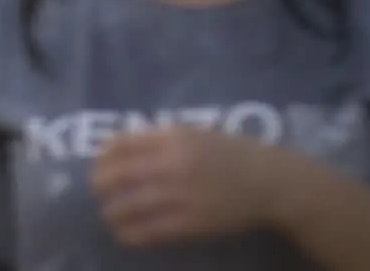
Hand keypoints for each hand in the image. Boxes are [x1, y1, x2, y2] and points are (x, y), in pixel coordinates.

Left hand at [90, 126, 283, 246]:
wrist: (272, 182)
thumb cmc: (230, 153)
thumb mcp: (194, 133)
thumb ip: (159, 138)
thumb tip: (117, 147)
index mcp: (173, 137)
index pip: (122, 144)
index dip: (102, 156)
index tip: (97, 164)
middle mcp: (175, 163)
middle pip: (120, 174)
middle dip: (101, 185)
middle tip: (98, 192)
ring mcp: (184, 194)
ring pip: (132, 205)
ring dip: (113, 213)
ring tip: (108, 216)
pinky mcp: (195, 222)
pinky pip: (154, 230)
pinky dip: (134, 234)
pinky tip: (126, 235)